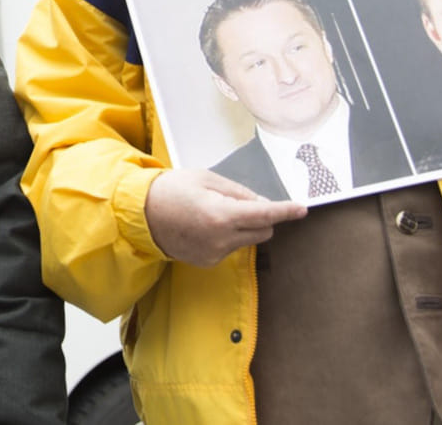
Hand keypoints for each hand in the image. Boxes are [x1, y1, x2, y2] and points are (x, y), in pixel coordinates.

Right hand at [143, 168, 306, 266]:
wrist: (140, 214)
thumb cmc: (171, 189)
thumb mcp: (206, 179)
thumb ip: (238, 192)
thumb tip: (262, 205)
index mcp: (221, 214)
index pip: (265, 215)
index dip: (286, 211)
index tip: (302, 209)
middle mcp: (221, 238)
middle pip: (262, 231)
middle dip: (261, 218)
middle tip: (240, 204)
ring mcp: (214, 253)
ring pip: (246, 241)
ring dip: (242, 228)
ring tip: (213, 214)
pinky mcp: (207, 262)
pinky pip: (230, 248)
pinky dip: (226, 237)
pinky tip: (203, 227)